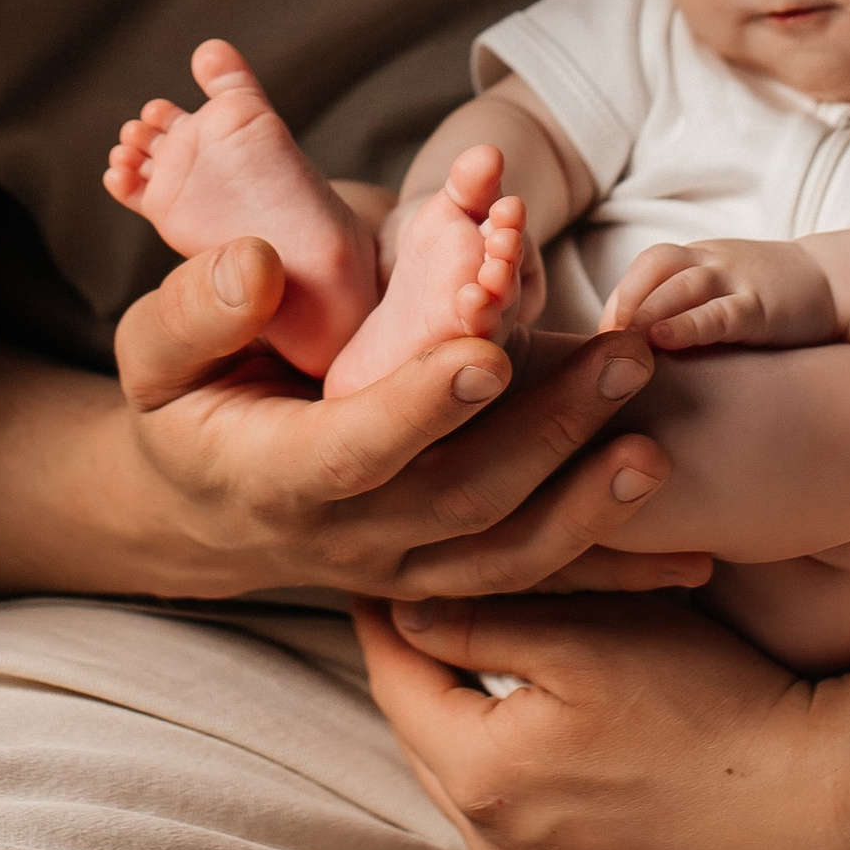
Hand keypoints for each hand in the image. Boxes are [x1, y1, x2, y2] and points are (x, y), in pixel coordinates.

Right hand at [111, 235, 719, 606]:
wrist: (202, 508)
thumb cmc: (184, 405)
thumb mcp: (153, 354)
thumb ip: (199, 308)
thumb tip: (259, 264)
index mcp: (275, 474)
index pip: (355, 447)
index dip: (419, 405)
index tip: (486, 353)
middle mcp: (350, 536)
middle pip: (460, 496)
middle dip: (548, 433)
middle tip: (624, 360)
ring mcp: (407, 566)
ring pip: (510, 554)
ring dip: (591, 502)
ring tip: (660, 439)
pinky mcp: (450, 576)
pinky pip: (538, 585)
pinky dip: (617, 575)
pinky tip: (695, 556)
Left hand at [354, 592, 849, 849]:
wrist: (828, 815)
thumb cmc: (712, 707)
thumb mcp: (589, 639)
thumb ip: (482, 623)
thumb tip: (402, 606)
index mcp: (481, 779)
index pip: (395, 680)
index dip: (384, 612)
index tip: (376, 563)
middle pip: (428, 739)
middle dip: (422, 671)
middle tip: (420, 601)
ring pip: (475, 788)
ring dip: (470, 727)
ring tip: (482, 658)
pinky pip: (527, 831)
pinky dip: (522, 779)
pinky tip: (551, 735)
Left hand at [601, 235, 842, 349]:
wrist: (841, 285)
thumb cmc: (773, 302)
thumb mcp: (724, 295)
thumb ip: (687, 314)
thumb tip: (635, 359)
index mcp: (700, 260)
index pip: (647, 268)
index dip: (619, 299)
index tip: (599, 341)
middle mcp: (714, 263)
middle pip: (654, 266)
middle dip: (623, 302)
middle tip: (599, 344)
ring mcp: (738, 281)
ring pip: (681, 284)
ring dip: (644, 310)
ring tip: (619, 342)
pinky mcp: (762, 306)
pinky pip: (719, 311)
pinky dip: (687, 323)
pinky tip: (663, 340)